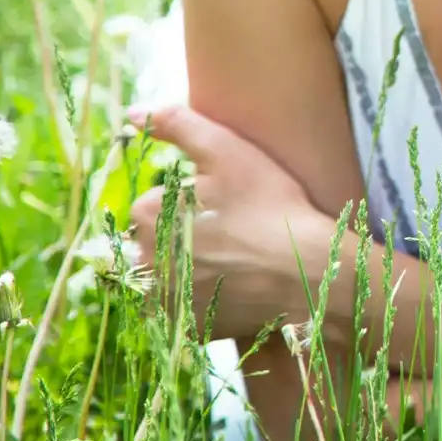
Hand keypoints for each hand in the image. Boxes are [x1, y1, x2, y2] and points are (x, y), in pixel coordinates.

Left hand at [127, 103, 339, 343]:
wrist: (309, 273)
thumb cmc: (271, 206)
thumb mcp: (228, 151)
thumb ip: (178, 124)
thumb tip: (132, 111)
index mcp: (148, 214)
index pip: (157, 202)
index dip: (193, 201)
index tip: (228, 204)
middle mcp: (145, 260)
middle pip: (160, 240)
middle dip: (187, 235)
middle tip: (235, 231)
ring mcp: (165, 300)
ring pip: (171, 274)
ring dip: (193, 267)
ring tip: (238, 260)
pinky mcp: (186, 329)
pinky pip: (185, 309)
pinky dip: (203, 299)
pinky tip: (236, 287)